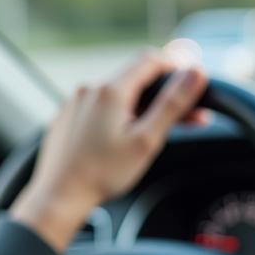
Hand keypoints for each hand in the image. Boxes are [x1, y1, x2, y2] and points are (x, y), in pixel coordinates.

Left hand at [10, 51, 207, 251]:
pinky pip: (100, 105)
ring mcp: (76, 101)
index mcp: (110, 91)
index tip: (193, 85)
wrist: (60, 194)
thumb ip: (173, 103)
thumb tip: (195, 72)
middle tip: (190, 118)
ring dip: (142, 105)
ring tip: (157, 131)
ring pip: (118, 93)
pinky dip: (119, 113)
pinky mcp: (69, 115)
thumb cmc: (102, 173)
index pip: (150, 59)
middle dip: (163, 93)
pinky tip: (126, 136)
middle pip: (135, 77)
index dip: (176, 68)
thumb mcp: (146, 140)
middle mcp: (89, 89)